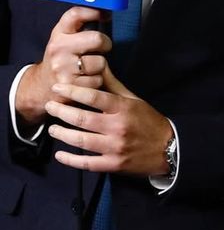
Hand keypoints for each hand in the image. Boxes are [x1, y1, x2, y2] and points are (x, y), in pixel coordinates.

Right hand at [15, 7, 110, 127]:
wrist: (42, 85)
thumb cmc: (61, 58)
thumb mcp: (64, 38)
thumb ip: (79, 26)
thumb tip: (106, 12)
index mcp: (59, 34)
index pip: (75, 15)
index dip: (93, 12)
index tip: (105, 15)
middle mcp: (59, 49)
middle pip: (97, 39)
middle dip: (105, 43)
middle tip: (103, 47)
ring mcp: (63, 68)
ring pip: (100, 62)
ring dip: (101, 66)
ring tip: (91, 66)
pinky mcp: (70, 86)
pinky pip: (97, 80)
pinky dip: (96, 81)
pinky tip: (86, 79)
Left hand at [44, 63, 172, 176]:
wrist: (168, 148)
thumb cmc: (148, 120)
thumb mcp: (134, 99)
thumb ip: (113, 85)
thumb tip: (99, 65)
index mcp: (124, 108)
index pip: (94, 97)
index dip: (73, 91)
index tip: (57, 87)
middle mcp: (118, 127)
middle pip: (83, 119)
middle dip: (62, 112)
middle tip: (49, 106)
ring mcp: (115, 147)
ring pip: (81, 141)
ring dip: (62, 134)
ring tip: (52, 128)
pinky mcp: (113, 165)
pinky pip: (87, 163)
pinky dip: (70, 160)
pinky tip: (60, 155)